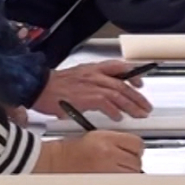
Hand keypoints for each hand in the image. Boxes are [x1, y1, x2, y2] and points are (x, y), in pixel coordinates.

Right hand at [32, 61, 152, 121]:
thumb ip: (90, 83)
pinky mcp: (86, 97)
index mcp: (92, 69)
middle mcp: (94, 75)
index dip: (132, 74)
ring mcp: (91, 85)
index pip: (118, 67)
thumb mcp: (76, 77)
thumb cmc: (54, 86)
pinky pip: (106, 104)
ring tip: (139, 114)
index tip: (139, 83)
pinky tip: (119, 117)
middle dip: (136, 96)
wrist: (39, 87)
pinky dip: (114, 111)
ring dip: (131, 105)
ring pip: (118, 94)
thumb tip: (101, 95)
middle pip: (122, 84)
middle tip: (145, 106)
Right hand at [35, 130, 143, 173]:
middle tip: (122, 161)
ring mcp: (107, 169)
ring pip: (132, 174)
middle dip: (132, 161)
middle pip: (137, 160)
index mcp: (106, 138)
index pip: (136, 143)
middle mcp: (108, 153)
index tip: (133, 150)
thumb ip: (116, 140)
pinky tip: (112, 179)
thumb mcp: (95, 135)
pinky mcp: (103, 183)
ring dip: (128, 173)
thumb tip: (134, 148)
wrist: (55, 161)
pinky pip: (122, 184)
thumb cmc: (71, 150)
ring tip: (116, 170)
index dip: (136, 148)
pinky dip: (121, 183)